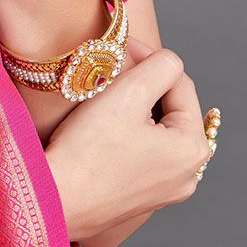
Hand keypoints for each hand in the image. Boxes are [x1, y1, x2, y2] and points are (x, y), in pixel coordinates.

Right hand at [44, 35, 211, 245]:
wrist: (53, 199)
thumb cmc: (88, 149)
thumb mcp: (128, 93)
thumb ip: (160, 65)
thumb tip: (166, 59)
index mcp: (193, 150)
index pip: (180, 83)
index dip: (150, 57)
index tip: (121, 47)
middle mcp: (187, 175)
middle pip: (170, 108)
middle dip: (144, 85)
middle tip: (112, 72)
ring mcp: (165, 191)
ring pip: (156, 129)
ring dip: (135, 108)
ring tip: (106, 97)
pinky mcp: (141, 198)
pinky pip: (143, 152)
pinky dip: (128, 133)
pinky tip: (103, 130)